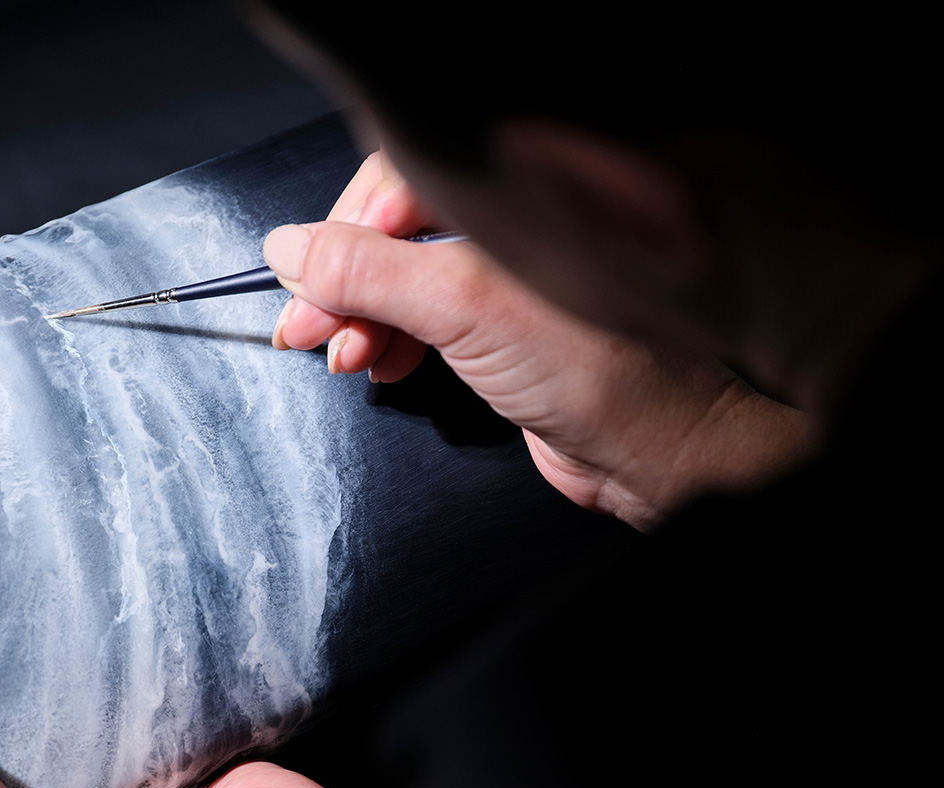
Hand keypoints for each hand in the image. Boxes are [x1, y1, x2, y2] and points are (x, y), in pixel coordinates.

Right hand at [266, 152, 812, 528]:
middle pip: (394, 231)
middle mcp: (506, 230)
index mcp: (509, 198)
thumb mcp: (464, 308)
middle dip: (343, 280)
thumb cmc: (598, 374)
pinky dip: (392, 340)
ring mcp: (503, 281)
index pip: (401, 178)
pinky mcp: (499, 330)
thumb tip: (292, 248)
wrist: (652, 451)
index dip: (348, 223)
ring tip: (345, 356)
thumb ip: (370, 272)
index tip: (310, 272)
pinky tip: (382, 365)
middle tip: (308, 326)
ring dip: (360, 317)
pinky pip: (424, 319)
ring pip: (402, 280)